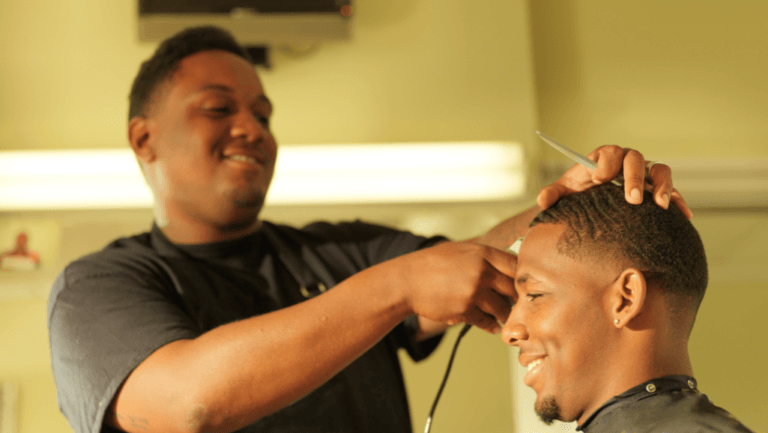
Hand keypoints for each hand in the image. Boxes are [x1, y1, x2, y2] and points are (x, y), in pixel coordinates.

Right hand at [389, 242, 515, 333]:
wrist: (406, 281)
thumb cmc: (431, 264)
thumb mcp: (458, 250)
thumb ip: (482, 257)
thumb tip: (505, 265)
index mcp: (482, 254)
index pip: (516, 265)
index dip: (522, 277)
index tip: (522, 285)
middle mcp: (481, 272)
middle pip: (513, 289)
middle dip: (517, 299)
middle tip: (519, 305)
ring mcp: (473, 292)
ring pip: (503, 309)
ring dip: (506, 315)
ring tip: (506, 318)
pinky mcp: (465, 311)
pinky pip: (487, 322)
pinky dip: (491, 326)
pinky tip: (493, 326)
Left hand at [536, 145, 692, 218]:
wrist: (591, 204)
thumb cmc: (578, 194)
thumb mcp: (563, 194)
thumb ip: (551, 194)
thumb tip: (542, 200)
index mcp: (604, 157)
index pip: (609, 152)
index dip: (606, 163)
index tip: (599, 179)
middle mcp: (627, 162)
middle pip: (636, 160)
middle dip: (634, 177)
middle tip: (631, 198)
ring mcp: (645, 174)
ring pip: (660, 170)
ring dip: (661, 185)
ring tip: (659, 205)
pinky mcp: (657, 189)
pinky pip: (673, 190)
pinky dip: (680, 201)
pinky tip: (684, 216)